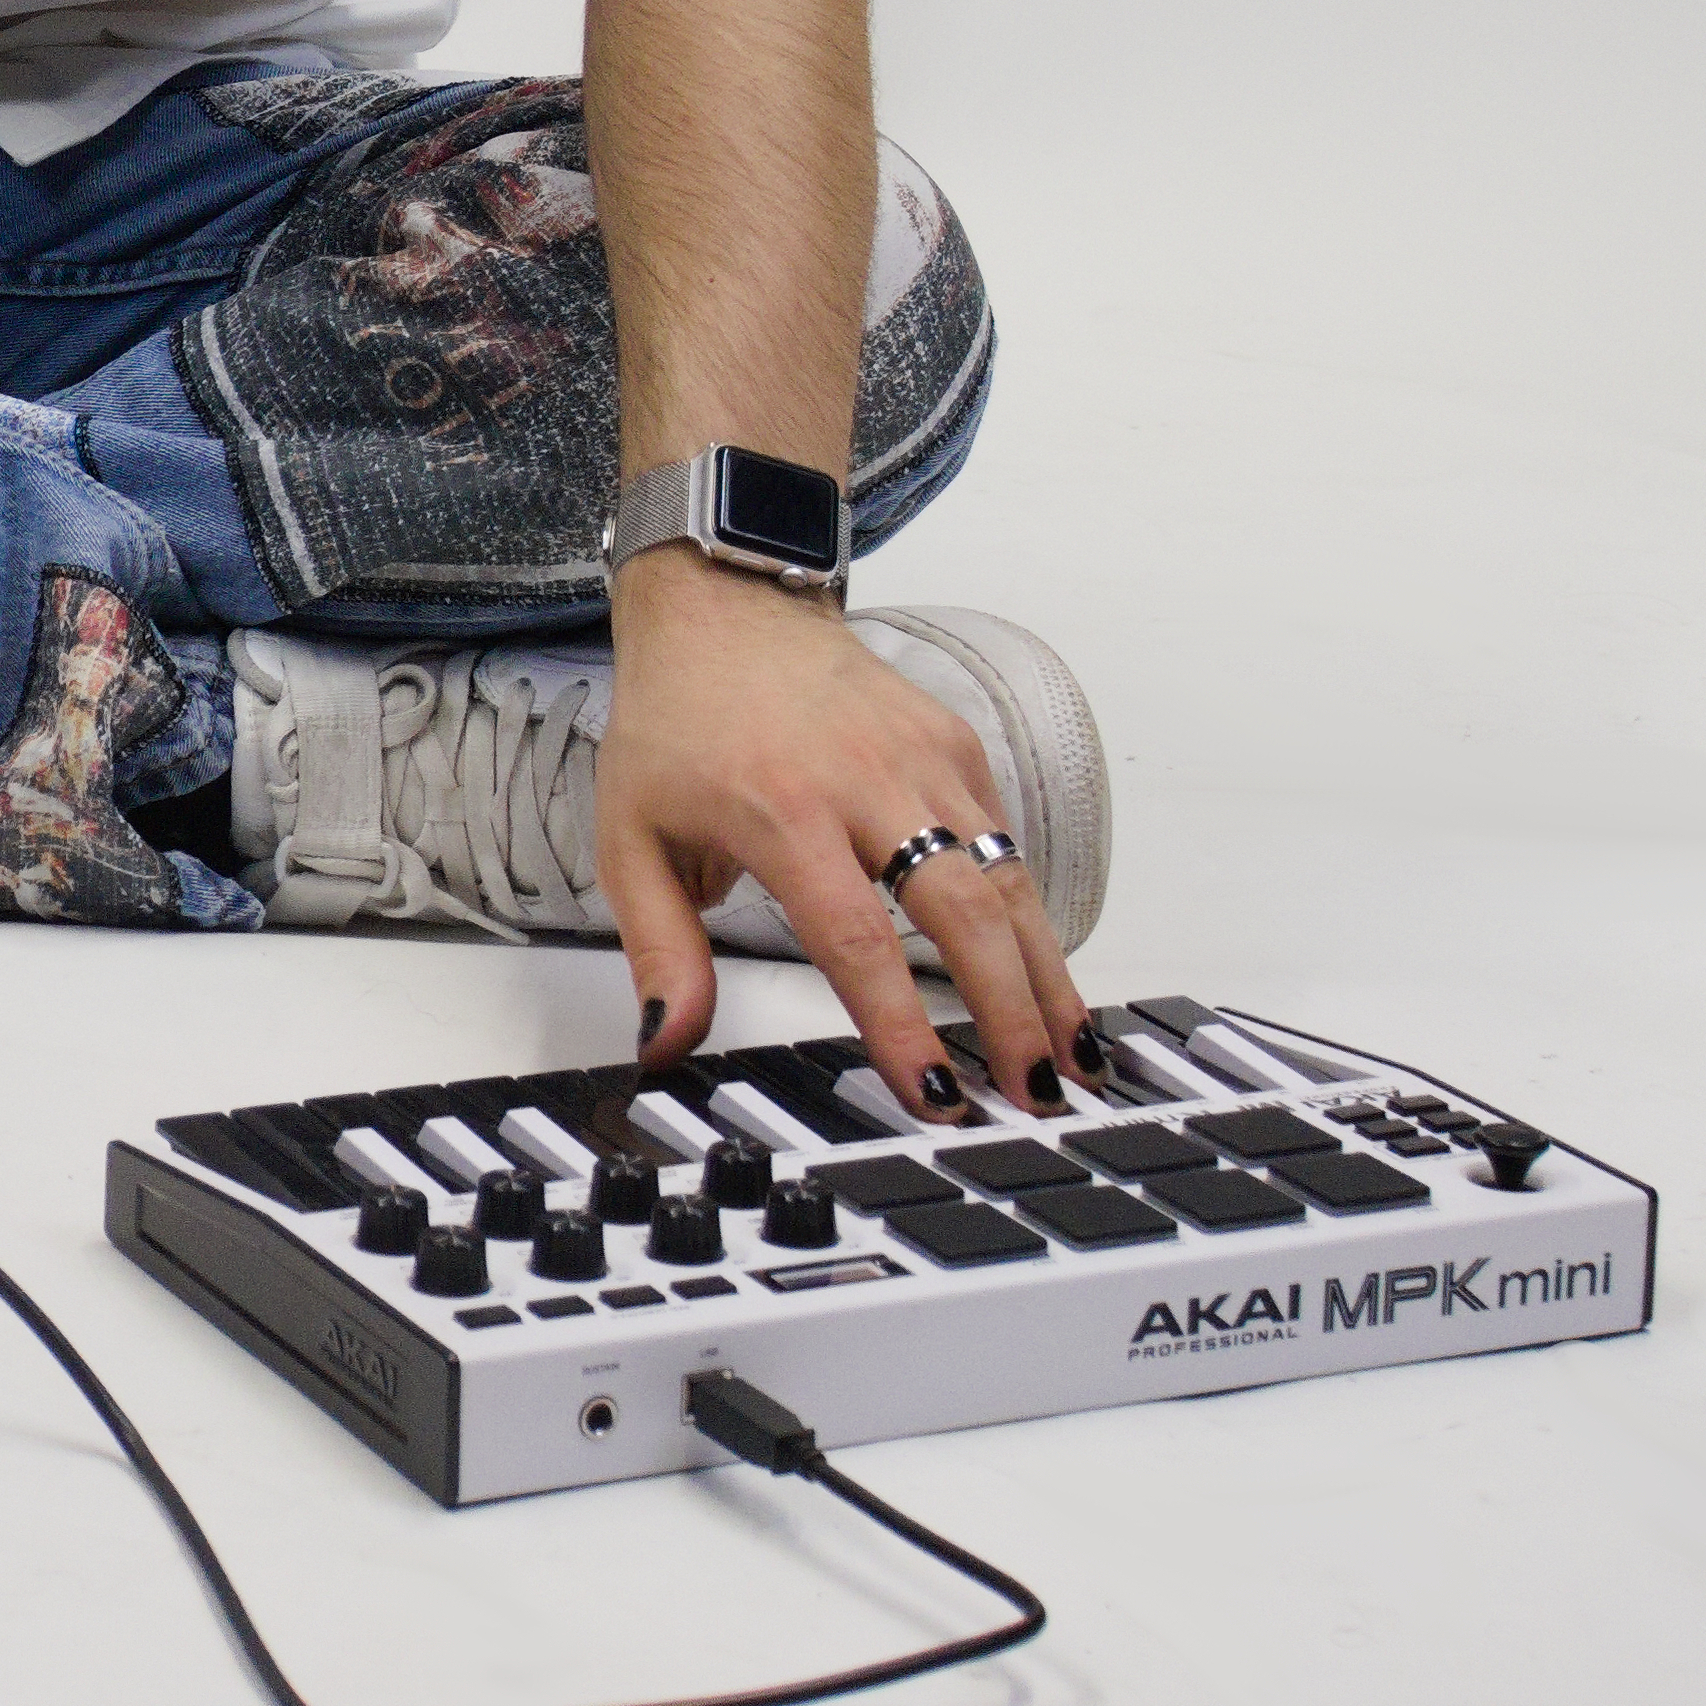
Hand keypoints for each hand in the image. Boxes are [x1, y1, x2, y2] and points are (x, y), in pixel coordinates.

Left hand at [587, 552, 1094, 1127]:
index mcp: (783, 810)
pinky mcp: (954, 744)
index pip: (857, 938)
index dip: (901, 1024)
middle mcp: (866, 781)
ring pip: (1004, 877)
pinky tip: (1046, 974)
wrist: (724, 610)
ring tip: (1072, 1055)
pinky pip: (1003, 837)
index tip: (934, 1094)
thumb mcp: (633, 837)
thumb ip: (660, 948)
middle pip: (961, 910)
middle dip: (1008, 1010)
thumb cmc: (680, 723)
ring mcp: (922, 758)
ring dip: (1044, 972)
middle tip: (1035, 1095)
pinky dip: (1032, 910)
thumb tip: (664, 1041)